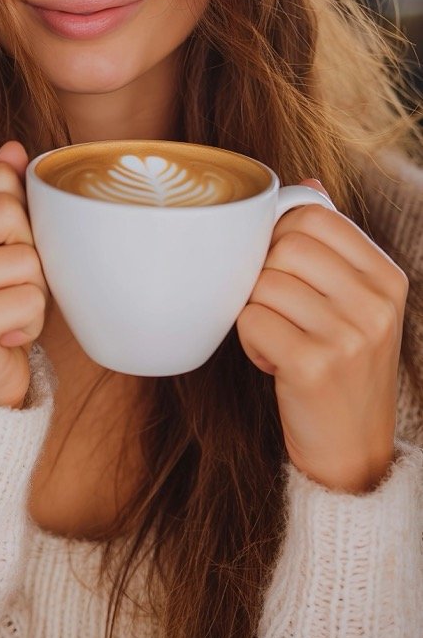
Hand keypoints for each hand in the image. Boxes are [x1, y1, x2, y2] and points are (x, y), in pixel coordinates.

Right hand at [0, 141, 49, 409]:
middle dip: (30, 251)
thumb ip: (2, 189)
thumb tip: (13, 148)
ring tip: (8, 309)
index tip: (5, 246)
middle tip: (10, 281)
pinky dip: (31, 322)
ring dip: (34, 292)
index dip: (22, 213)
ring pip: (24, 261)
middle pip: (9, 213)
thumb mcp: (3, 236)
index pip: (0, 178)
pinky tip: (7, 334)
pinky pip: (25, 302)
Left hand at [236, 179, 408, 492]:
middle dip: (264, 274)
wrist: (353, 454)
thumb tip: (306, 183)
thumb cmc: (341, 368)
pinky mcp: (314, 367)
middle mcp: (376, 304)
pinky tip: (272, 362)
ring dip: (255, 311)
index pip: (316, 217)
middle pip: (285, 246)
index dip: (280, 234)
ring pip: (263, 284)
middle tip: (274, 308)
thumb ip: (331, 244)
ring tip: (277, 338)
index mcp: (387, 278)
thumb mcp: (353, 302)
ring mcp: (349, 336)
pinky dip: (250, 342)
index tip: (278, 265)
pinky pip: (253, 322)